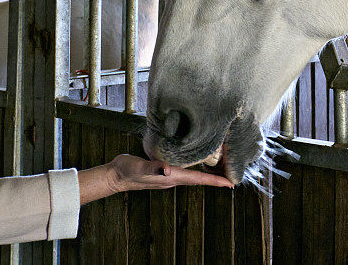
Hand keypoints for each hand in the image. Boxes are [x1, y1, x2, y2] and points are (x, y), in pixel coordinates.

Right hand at [108, 154, 232, 191]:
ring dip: (207, 175)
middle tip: (232, 176)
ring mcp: (168, 176)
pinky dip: (196, 169)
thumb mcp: (139, 167)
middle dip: (216, 178)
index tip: (230, 183)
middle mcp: (172, 178)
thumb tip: (166, 170)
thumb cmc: (127, 170)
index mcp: (171, 177)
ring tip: (221, 171)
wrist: (115, 175)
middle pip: (199, 180)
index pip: (198, 180)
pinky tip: (198, 164)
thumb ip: (152, 168)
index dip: (214, 181)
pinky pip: (185, 172)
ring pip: (193, 176)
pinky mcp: (164, 171)